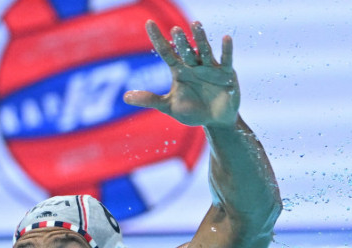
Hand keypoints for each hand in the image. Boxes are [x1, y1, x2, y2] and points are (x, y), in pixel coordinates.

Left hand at [124, 20, 239, 128]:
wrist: (214, 121)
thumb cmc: (191, 111)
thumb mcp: (168, 106)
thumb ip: (150, 100)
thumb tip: (125, 97)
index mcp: (179, 71)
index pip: (166, 51)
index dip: (157, 38)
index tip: (149, 23)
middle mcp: (194, 66)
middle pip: (185, 51)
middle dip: (180, 41)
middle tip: (174, 30)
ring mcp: (210, 68)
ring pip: (204, 51)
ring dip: (200, 39)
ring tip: (196, 25)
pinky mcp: (226, 74)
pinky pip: (226, 60)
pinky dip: (226, 50)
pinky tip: (226, 38)